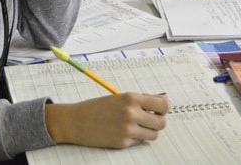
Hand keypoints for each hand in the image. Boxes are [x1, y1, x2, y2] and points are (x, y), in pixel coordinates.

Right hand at [45, 93, 168, 148]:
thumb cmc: (98, 107)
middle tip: (151, 118)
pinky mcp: (123, 143)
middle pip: (162, 122)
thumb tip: (164, 101)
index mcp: (131, 98)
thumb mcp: (119, 97)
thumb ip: (141, 100)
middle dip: (158, 121)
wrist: (77, 121)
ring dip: (149, 131)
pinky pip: (140, 142)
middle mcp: (131, 114)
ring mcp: (128, 130)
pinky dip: (136, 138)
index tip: (160, 108)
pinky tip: (124, 131)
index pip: (163, 105)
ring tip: (138, 126)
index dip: (164, 107)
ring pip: (153, 135)